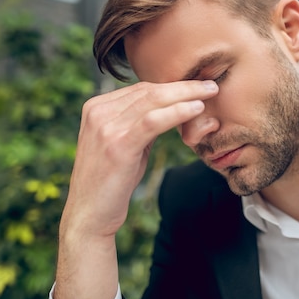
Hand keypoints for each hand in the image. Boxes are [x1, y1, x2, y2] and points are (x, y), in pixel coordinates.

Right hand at [60, 79, 218, 240]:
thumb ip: (141, 124)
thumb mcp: (123, 144)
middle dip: (183, 85)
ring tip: (210, 92)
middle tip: (210, 84)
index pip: (140, 89)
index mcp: (96, 107)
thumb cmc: (110, 181)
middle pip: (148, 90)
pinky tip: (196, 109)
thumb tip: (173, 109)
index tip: (196, 86)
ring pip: (153, 100)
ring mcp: (105, 126)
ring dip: (186, 94)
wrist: (88, 214)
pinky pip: (153, 120)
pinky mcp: (118, 144)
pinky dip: (178, 111)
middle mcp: (98, 112)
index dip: (171, 86)